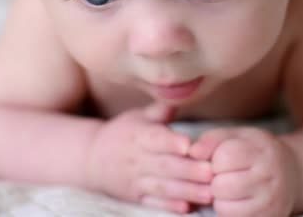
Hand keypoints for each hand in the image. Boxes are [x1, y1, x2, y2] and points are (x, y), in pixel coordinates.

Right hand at [86, 104, 213, 213]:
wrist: (92, 158)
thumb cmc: (123, 133)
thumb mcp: (137, 117)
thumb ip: (159, 110)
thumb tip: (177, 96)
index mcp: (139, 136)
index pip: (155, 139)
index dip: (170, 142)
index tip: (188, 145)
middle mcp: (137, 159)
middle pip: (164, 166)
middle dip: (188, 170)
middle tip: (210, 172)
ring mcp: (136, 180)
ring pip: (162, 187)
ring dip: (186, 192)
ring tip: (209, 194)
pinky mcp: (136, 197)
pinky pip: (153, 203)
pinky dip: (168, 207)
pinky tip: (186, 209)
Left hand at [189, 128, 299, 216]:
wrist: (291, 173)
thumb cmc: (255, 151)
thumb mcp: (237, 136)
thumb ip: (211, 140)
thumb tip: (191, 153)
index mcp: (262, 151)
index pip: (224, 157)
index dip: (214, 159)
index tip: (220, 160)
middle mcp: (269, 178)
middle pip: (221, 186)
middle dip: (214, 181)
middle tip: (221, 177)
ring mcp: (270, 203)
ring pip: (224, 208)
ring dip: (219, 200)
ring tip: (228, 189)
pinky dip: (228, 213)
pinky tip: (235, 201)